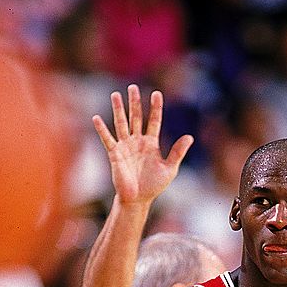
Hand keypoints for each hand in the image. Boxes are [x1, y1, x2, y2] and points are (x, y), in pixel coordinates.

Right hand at [92, 84, 192, 206]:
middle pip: (136, 117)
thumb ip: (178, 152)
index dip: (155, 108)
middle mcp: (138, 141)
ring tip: (115, 94)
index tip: (156, 93)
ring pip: (122, 124)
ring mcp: (125, 146)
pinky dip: (102, 129)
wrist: (138, 199)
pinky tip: (96, 118)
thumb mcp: (170, 168)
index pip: (154, 121)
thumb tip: (190, 136)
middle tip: (133, 86)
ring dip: (119, 109)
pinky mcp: (115, 154)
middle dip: (135, 102)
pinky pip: (108, 139)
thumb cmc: (154, 185)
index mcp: (151, 143)